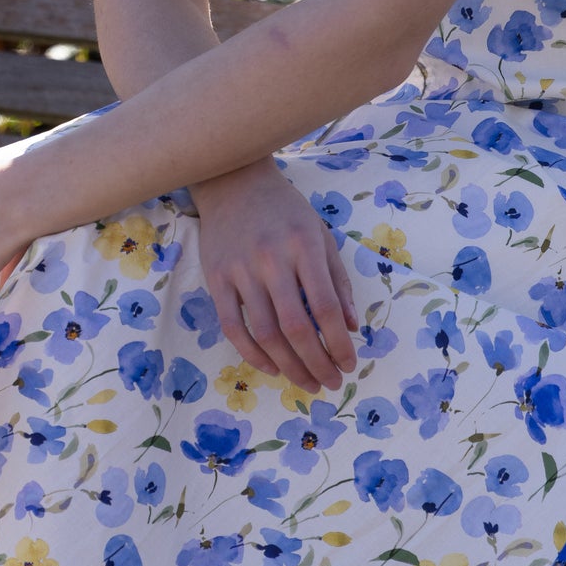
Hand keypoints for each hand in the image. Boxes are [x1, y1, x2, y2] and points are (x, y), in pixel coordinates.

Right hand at [193, 159, 357, 392]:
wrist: (234, 182)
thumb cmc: (285, 211)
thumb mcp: (320, 235)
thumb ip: (337, 280)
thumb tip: (349, 327)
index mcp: (304, 246)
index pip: (325, 307)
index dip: (339, 343)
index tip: (349, 364)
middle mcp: (272, 259)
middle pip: (295, 327)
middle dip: (317, 363)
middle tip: (330, 383)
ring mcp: (240, 269)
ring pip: (265, 333)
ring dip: (289, 367)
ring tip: (307, 382)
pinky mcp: (216, 277)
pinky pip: (233, 326)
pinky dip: (253, 354)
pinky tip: (272, 367)